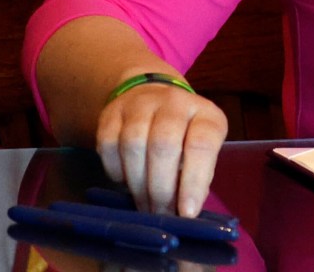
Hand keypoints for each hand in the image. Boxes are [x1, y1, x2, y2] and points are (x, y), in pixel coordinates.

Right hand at [95, 79, 227, 216]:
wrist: (152, 98)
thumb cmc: (184, 138)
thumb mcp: (201, 154)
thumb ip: (197, 179)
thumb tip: (185, 213)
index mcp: (205, 115)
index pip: (201, 145)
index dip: (194, 181)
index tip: (186, 213)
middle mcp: (174, 102)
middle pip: (163, 145)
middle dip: (160, 189)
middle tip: (159, 214)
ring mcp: (140, 103)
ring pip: (133, 145)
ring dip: (137, 184)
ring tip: (143, 205)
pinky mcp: (112, 112)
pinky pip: (108, 144)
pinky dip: (114, 170)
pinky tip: (124, 181)